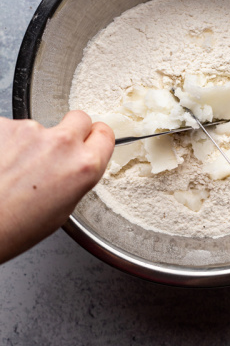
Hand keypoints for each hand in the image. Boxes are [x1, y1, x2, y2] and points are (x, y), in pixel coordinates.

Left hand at [0, 112, 113, 263]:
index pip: (105, 133)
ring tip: (14, 169)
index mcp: (85, 166)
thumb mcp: (64, 208)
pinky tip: (1, 163)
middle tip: (54, 151)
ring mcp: (30, 130)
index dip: (95, 138)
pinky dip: (6, 142)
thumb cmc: (15, 227)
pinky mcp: (3, 125)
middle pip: (79, 118)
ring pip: (39, 127)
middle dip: (71, 130)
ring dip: (30, 142)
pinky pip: (10, 129)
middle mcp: (62, 143)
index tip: (89, 140)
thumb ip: (77, 176)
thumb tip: (74, 164)